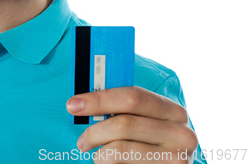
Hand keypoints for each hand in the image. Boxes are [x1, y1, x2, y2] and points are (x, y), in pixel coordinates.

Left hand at [66, 86, 197, 162]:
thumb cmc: (147, 143)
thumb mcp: (143, 123)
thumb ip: (123, 110)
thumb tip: (81, 101)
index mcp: (174, 111)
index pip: (133, 97)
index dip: (100, 99)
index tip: (72, 105)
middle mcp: (182, 134)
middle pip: (124, 124)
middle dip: (95, 130)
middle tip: (80, 141)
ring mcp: (178, 158)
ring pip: (121, 149)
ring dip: (100, 153)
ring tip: (96, 156)